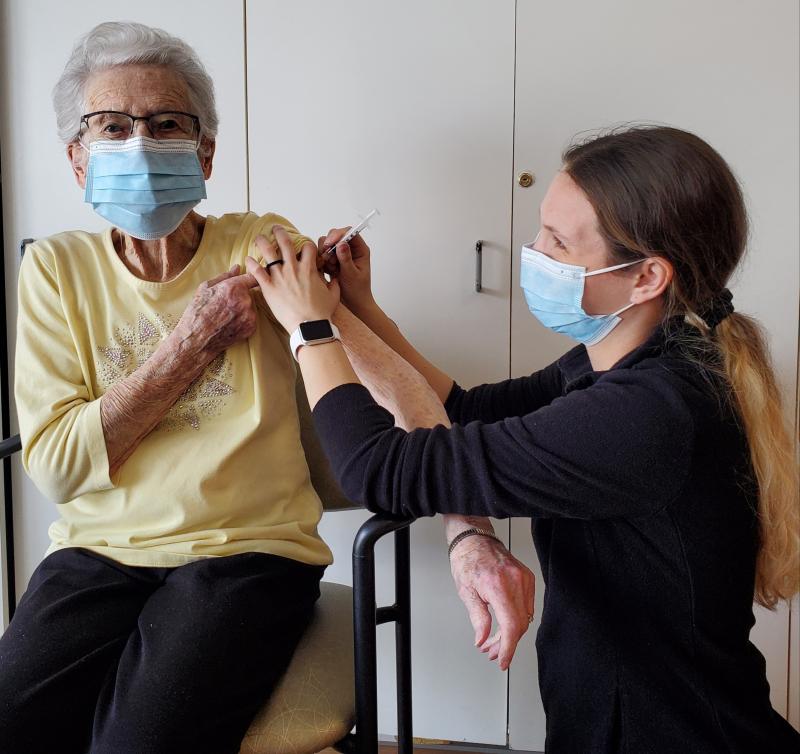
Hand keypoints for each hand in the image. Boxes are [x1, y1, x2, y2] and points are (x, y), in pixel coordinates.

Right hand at [172, 265, 257, 359]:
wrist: (197, 338)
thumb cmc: (198, 311)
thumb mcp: (205, 288)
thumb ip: (225, 276)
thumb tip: (237, 267)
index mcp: (234, 287)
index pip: (253, 277)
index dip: (253, 277)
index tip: (254, 277)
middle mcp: (245, 301)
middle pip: (249, 293)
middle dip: (241, 296)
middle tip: (226, 304)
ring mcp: (250, 316)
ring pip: (250, 307)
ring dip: (242, 309)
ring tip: (226, 315)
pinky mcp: (252, 328)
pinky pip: (251, 319)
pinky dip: (243, 320)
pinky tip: (230, 323)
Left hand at [246, 225, 339, 333]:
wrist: (309, 326)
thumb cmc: (321, 313)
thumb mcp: (333, 295)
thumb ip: (333, 284)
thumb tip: (334, 279)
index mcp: (309, 268)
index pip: (308, 247)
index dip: (306, 244)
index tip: (302, 247)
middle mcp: (293, 268)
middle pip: (285, 242)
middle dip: (280, 233)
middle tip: (275, 229)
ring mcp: (280, 277)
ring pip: (268, 252)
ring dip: (262, 242)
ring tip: (258, 238)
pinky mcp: (269, 288)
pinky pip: (257, 271)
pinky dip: (251, 264)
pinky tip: (248, 260)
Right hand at [318, 227, 373, 313]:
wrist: (352, 304)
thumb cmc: (357, 291)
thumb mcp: (352, 275)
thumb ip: (346, 259)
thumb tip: (341, 244)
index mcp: (360, 250)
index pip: (350, 232)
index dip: (339, 234)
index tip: (330, 243)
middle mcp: (350, 249)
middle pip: (336, 235)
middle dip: (329, 245)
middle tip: (329, 259)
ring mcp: (340, 254)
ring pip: (327, 244)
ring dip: (325, 254)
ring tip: (330, 268)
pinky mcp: (332, 260)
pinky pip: (322, 254)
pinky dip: (321, 261)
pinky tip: (326, 271)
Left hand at [449, 535, 534, 670]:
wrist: (474, 539)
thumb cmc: (467, 560)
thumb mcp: (466, 592)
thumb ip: (478, 618)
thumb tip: (482, 639)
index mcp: (498, 585)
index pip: (511, 626)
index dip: (508, 648)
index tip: (503, 660)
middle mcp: (515, 581)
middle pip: (520, 625)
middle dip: (506, 644)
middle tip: (491, 652)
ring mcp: (524, 578)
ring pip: (525, 618)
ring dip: (511, 633)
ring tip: (494, 641)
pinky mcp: (527, 577)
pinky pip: (528, 606)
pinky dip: (517, 619)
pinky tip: (504, 624)